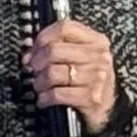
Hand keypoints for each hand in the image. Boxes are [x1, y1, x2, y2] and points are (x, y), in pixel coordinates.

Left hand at [26, 18, 118, 133]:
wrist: (107, 109)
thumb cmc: (89, 80)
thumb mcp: (81, 57)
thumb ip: (59, 47)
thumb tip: (29, 53)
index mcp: (96, 41)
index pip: (65, 28)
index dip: (43, 37)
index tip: (34, 48)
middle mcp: (99, 57)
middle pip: (55, 50)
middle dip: (36, 61)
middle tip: (32, 69)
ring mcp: (96, 78)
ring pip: (53, 73)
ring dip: (39, 82)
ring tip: (39, 86)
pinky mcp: (91, 98)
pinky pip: (57, 94)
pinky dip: (45, 97)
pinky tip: (44, 99)